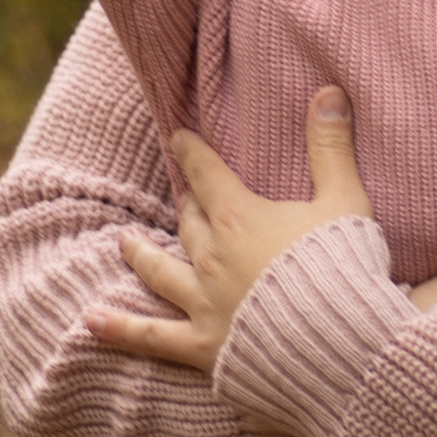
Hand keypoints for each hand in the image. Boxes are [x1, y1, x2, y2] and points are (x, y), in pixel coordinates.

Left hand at [85, 86, 371, 376]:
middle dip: (185, 205)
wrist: (339, 343)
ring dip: (142, 255)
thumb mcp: (345, 201)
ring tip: (124, 244)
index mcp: (240, 218)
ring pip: (161, 270)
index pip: (207, 174)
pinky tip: (91, 321)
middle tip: (179, 195)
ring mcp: (203, 303)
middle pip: (189, 222)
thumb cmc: (344, 268)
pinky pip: (153, 335)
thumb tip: (329, 91)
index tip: (178, 138)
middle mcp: (212, 257)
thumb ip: (331, 147)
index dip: (192, 153)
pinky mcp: (204, 345)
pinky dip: (121, 328)